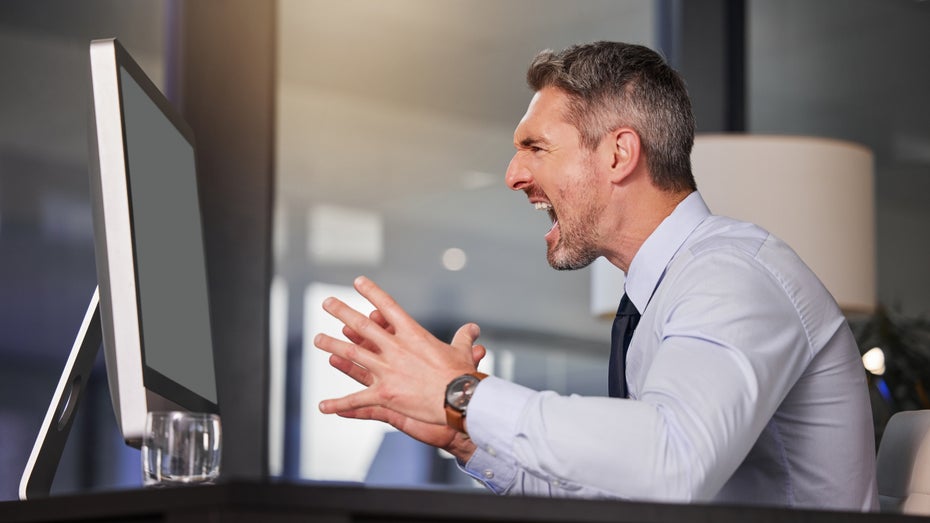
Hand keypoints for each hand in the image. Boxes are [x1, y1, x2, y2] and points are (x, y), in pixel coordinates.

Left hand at [314, 276, 481, 426]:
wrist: (460, 399)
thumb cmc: (463, 375)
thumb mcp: (463, 352)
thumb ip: (464, 338)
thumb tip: (472, 329)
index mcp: (413, 334)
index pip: (388, 306)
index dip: (372, 292)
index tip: (358, 282)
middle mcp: (395, 348)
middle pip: (362, 326)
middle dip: (342, 312)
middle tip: (327, 302)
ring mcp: (386, 370)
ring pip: (352, 355)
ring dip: (332, 346)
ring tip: (317, 339)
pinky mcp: (384, 394)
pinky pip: (356, 399)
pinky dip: (338, 404)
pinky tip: (323, 406)